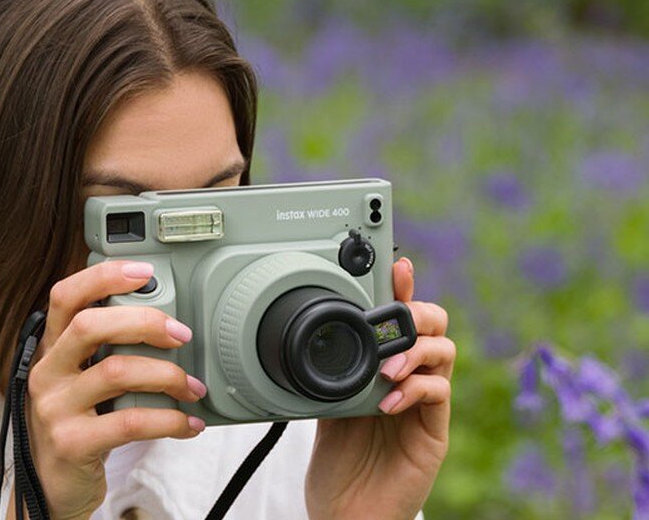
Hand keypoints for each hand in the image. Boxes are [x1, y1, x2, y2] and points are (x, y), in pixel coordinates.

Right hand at [24, 260, 206, 519]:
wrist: (53, 488)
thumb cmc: (78, 424)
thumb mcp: (82, 381)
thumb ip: (107, 350)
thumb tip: (166, 321)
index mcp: (51, 348)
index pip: (65, 295)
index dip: (103, 277)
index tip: (143, 272)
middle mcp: (47, 372)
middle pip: (90, 325)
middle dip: (144, 322)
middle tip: (181, 333)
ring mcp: (55, 408)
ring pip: (115, 371)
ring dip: (166, 374)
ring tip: (191, 387)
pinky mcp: (71, 443)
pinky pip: (129, 422)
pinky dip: (168, 420)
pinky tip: (187, 423)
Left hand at [304, 258, 454, 519]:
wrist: (348, 514)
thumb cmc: (339, 465)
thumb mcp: (324, 407)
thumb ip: (331, 373)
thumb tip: (315, 338)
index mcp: (383, 368)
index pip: (400, 319)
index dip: (401, 290)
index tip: (396, 266)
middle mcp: (409, 380)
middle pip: (434, 325)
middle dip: (417, 311)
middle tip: (394, 318)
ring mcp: (424, 405)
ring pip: (444, 352)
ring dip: (415, 350)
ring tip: (386, 368)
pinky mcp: (434, 432)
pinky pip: (438, 394)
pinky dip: (416, 388)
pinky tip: (390, 399)